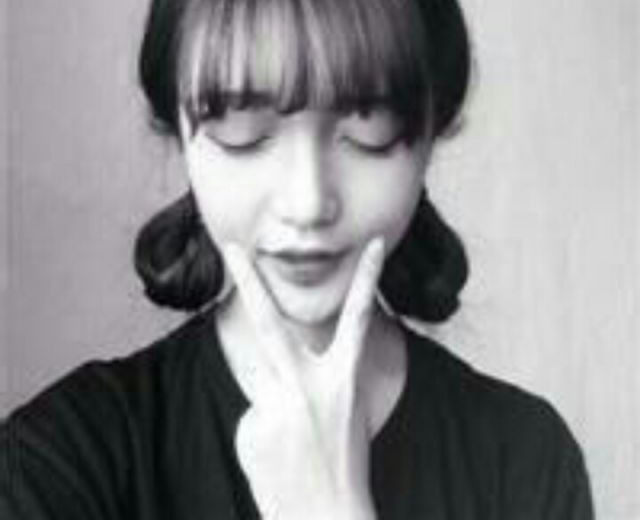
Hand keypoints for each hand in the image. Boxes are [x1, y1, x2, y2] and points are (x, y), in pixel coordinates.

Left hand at [221, 238, 384, 519]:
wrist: (327, 519)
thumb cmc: (341, 461)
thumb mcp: (344, 409)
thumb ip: (312, 377)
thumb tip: (270, 368)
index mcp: (343, 379)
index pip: (360, 317)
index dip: (369, 277)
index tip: (375, 243)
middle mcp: (309, 385)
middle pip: (271, 322)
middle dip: (251, 279)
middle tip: (231, 245)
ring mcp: (277, 405)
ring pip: (262, 381)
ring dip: (276, 406)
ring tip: (294, 445)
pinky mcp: (251, 427)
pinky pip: (254, 413)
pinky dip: (264, 431)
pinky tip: (278, 458)